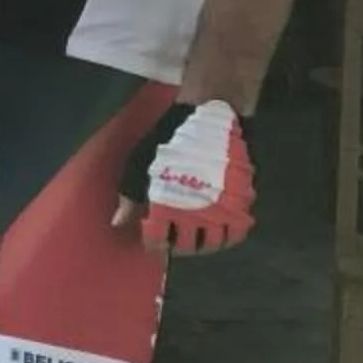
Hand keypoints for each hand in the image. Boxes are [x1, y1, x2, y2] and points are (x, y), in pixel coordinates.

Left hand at [118, 98, 254, 254]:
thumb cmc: (170, 139)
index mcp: (165, 203)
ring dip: (204, 244)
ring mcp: (222, 208)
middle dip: (178, 245)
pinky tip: (220, 230)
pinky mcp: (243, 201)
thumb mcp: (142, 164)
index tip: (153, 241)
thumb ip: (132, 196)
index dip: (154, 244)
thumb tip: (119, 223)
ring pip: (215, 243)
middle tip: (175, 239)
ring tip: (197, 236)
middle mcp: (195, 211)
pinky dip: (230, 235)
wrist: (209, 116)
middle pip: (187, 246)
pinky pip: (239, 231)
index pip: (158, 240)